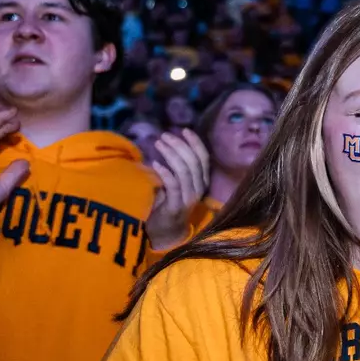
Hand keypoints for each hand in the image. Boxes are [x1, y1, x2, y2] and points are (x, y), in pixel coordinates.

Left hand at [147, 128, 211, 251]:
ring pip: (185, 171)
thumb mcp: (176, 182)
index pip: (204, 158)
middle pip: (194, 162)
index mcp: (201, 181)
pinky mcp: (177, 206)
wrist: (166, 231)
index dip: (196, 143)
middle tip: (164, 136)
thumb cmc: (168, 203)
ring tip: (157, 144)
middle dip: (179, 145)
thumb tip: (170, 142)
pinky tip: (155, 163)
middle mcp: (199, 189)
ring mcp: (189, 198)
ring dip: (171, 154)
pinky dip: (165, 172)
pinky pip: (173, 185)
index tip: (184, 130)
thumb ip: (177, 166)